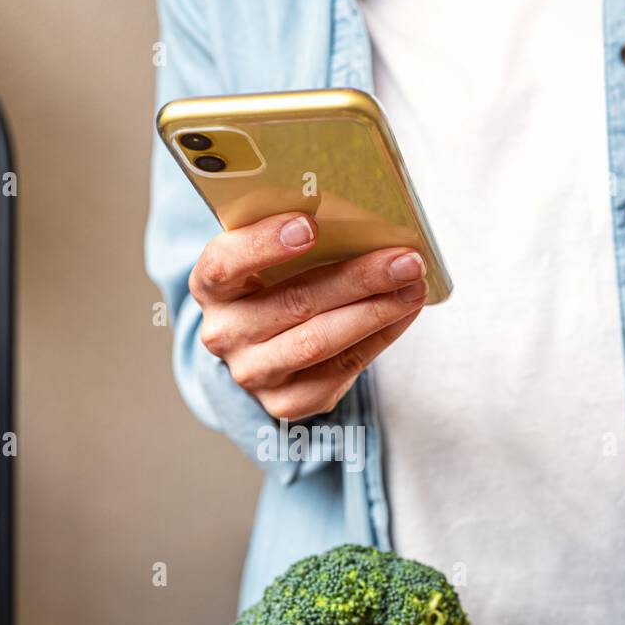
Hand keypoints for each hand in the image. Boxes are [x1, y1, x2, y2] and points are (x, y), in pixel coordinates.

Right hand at [189, 211, 427, 419]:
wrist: (262, 347)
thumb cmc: (274, 283)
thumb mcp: (269, 256)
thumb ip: (297, 238)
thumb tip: (364, 221)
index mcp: (211, 286)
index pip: (225, 264)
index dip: (264, 244)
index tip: (310, 225)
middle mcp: (224, 333)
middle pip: (293, 303)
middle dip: (358, 279)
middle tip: (405, 260)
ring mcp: (252, 373)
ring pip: (318, 342)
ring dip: (375, 312)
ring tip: (414, 287)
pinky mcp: (284, 403)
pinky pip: (338, 372)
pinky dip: (378, 340)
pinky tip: (402, 315)